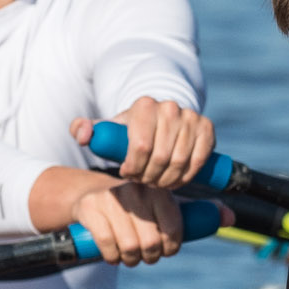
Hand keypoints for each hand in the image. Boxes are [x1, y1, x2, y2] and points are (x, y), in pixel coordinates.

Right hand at [30, 168, 182, 265]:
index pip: (173, 229)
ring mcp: (111, 198)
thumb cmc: (137, 208)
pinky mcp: (90, 208)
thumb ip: (197, 212)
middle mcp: (136, 190)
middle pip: (151, 242)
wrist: (93, 196)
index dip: (170, 248)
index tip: (164, 250)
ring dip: (131, 260)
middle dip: (150, 257)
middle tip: (146, 256)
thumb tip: (228, 217)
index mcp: (158, 190)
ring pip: (130, 246)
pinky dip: (112, 257)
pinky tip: (114, 255)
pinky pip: (107, 244)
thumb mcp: (164, 206)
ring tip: (130, 257)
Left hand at [71, 96, 213, 188]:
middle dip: (149, 176)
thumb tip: (82, 136)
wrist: (161, 118)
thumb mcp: (107, 129)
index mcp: (144, 105)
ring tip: (156, 182)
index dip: (134, 167)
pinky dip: (187, 176)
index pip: (140, 146)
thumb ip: (84, 129)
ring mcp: (191, 116)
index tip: (128, 174)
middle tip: (143, 182)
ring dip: (167, 180)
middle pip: (160, 157)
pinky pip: (198, 160)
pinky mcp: (206, 127)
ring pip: (180, 161)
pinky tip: (175, 180)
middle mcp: (169, 107)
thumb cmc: (130, 130)